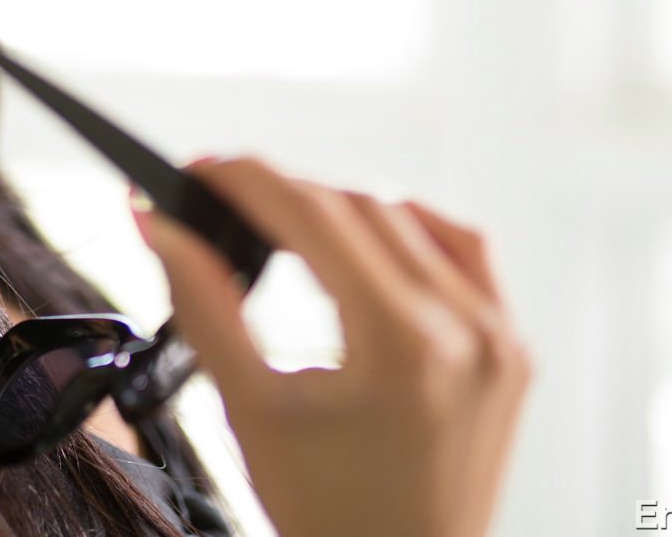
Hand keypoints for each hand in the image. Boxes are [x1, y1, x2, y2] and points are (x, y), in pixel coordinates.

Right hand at [129, 157, 533, 536]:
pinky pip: (465, 252)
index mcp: (400, 342)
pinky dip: (411, 229)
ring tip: (281, 222)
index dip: (244, 179)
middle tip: (220, 197)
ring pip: (407, 219)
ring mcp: (499, 336)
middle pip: (355, 207)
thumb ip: (202, 303)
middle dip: (281, 192)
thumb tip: (158, 224)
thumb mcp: (248, 406)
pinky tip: (367, 239)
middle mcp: (464, 328)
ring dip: (339, 207)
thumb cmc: (325, 512)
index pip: (310, 213)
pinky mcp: (512, 349)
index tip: (199, 168)